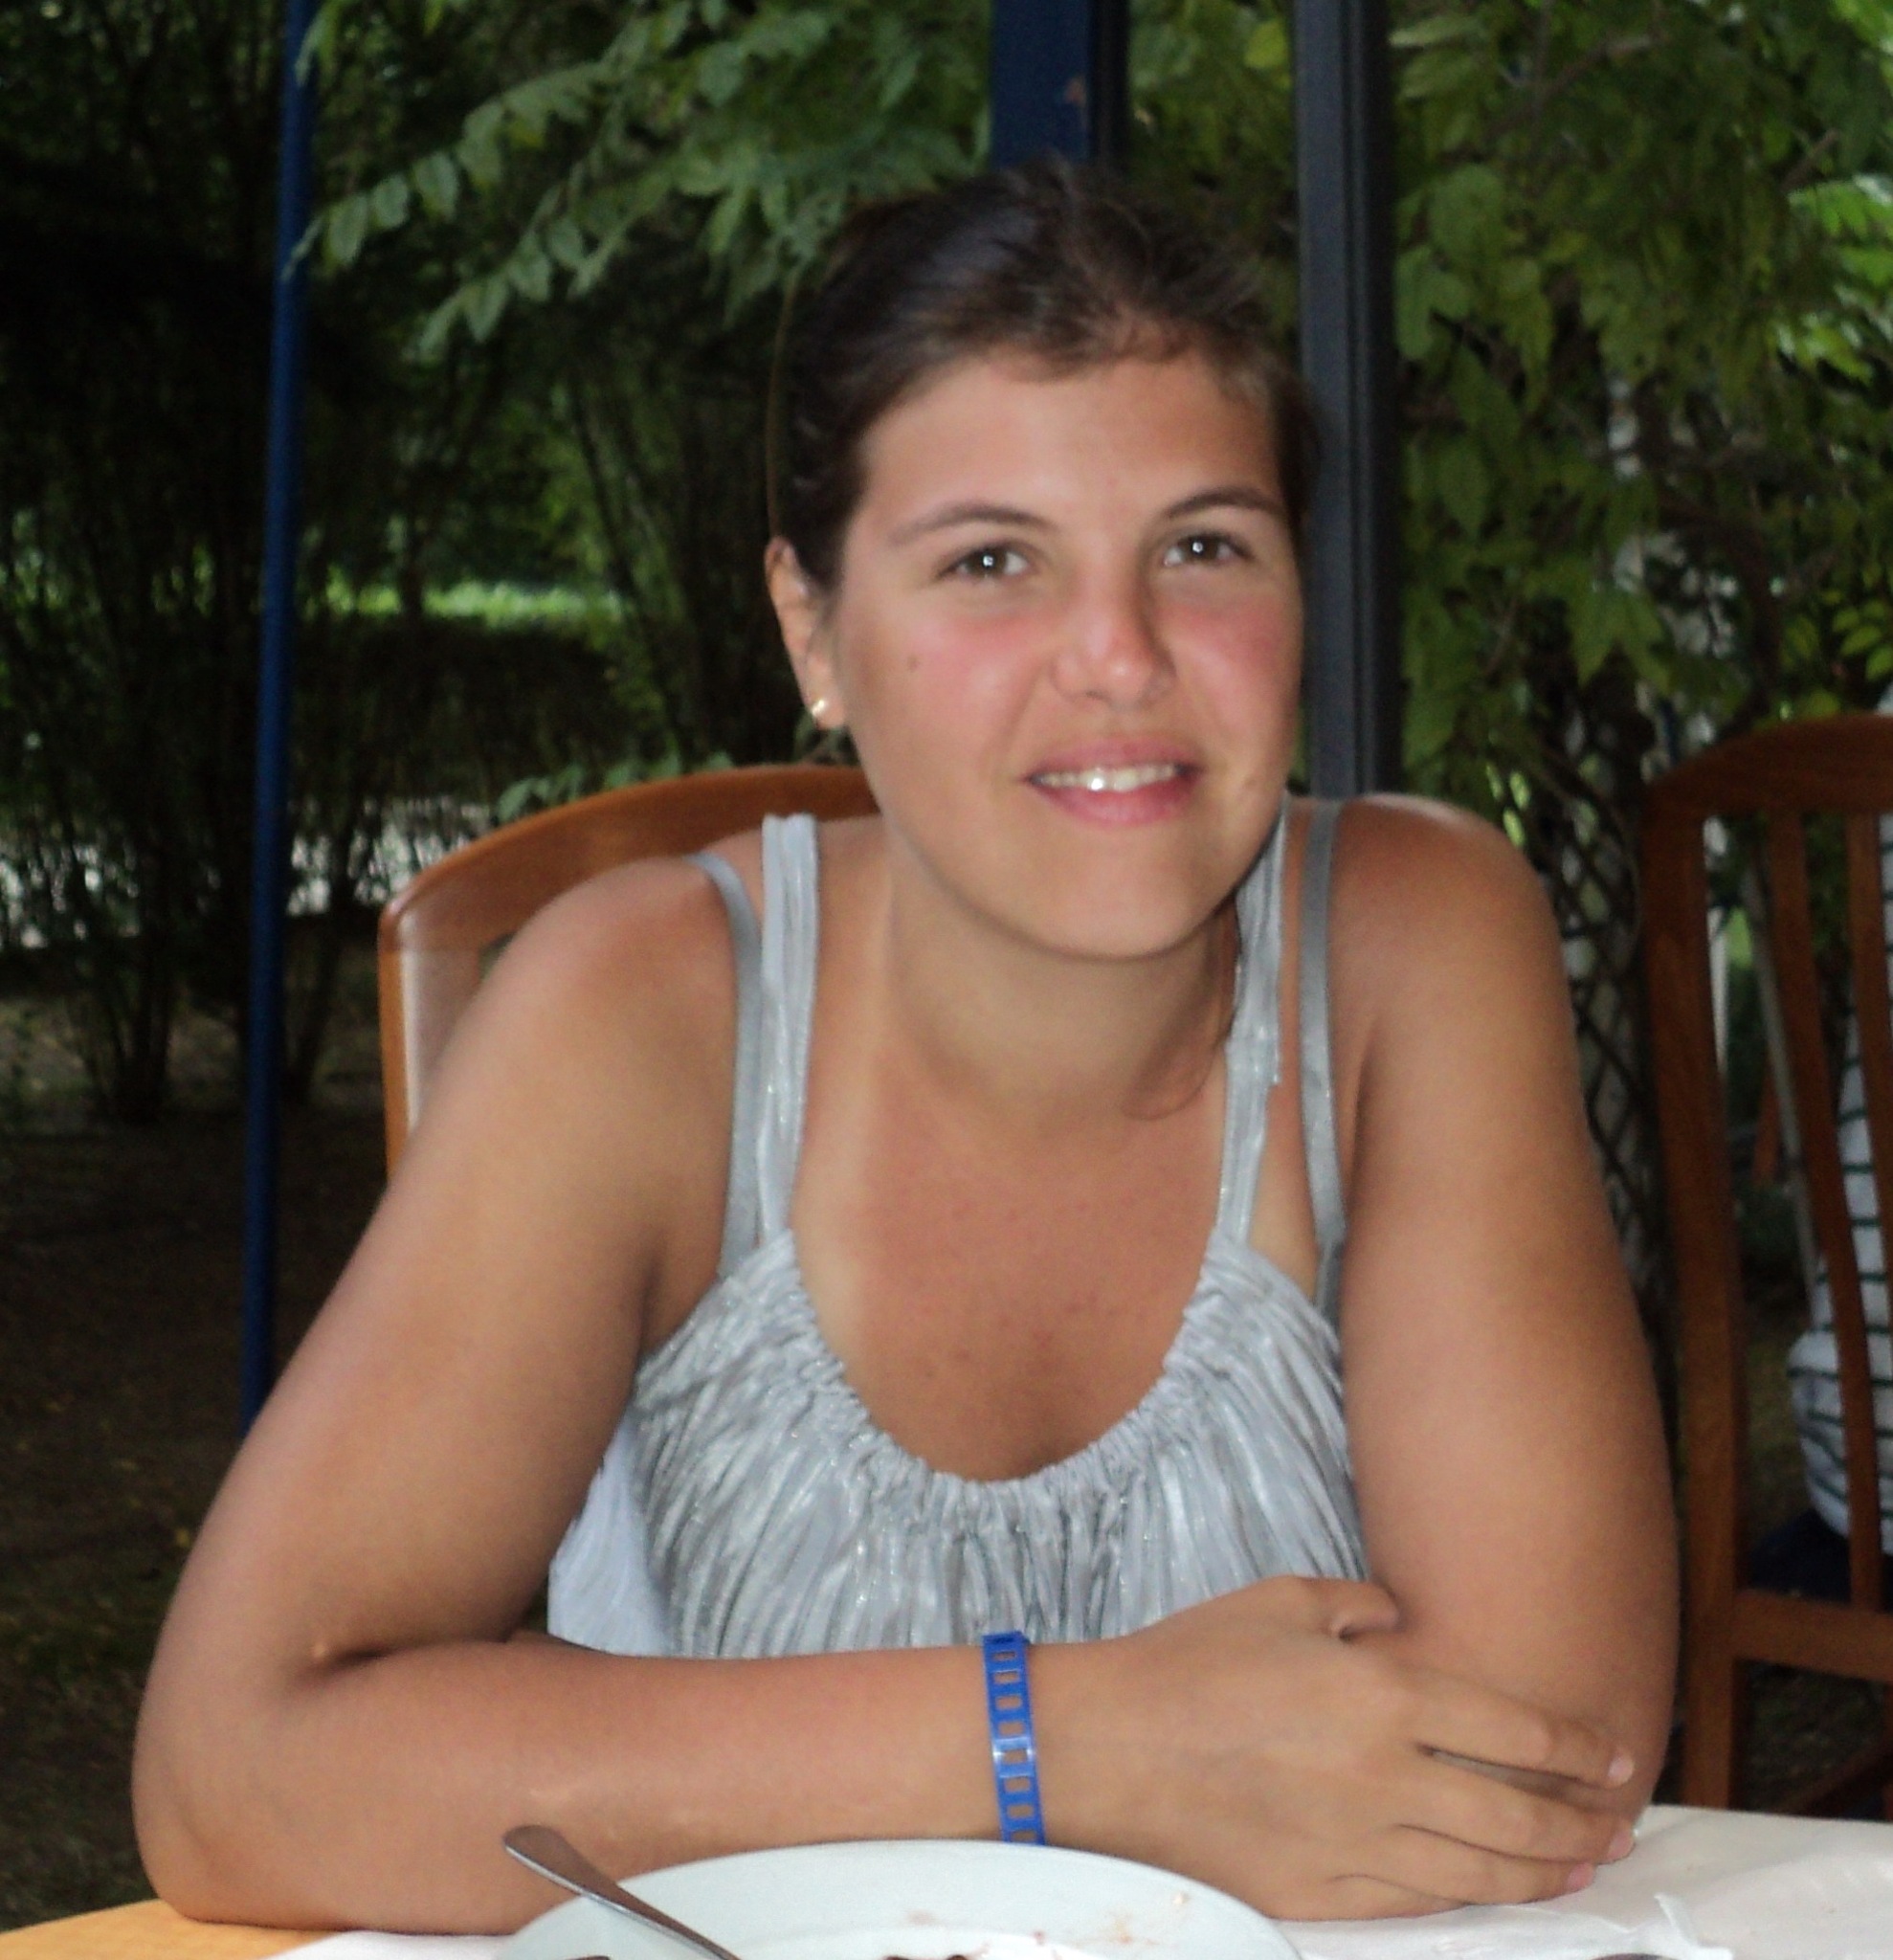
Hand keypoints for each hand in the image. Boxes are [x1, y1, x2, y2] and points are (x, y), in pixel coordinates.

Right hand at [1045, 1576, 1634, 1919]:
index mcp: (1381, 1692)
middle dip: (1584, 1823)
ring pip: (1482, 1871)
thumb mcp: (1281, 1599)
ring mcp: (1356, 1843)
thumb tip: (1404, 1623)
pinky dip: (1471, 1899)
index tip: (1616, 1758)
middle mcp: (1385, 1775)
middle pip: (1519, 1815)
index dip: (1578, 1751)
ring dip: (1547, 1872)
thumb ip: (1361, 1605)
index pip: (1515, 1731)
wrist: (1107, 1747)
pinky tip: (1494, 1892)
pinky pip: (1420, 1902)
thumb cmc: (1190, 1661)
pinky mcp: (1321, 1893)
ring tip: (1584, 1868)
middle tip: (1620, 1825)